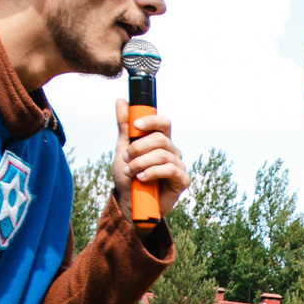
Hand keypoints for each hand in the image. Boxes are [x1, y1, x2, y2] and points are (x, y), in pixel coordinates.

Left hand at [115, 102, 189, 218]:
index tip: (135, 124)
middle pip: (160, 139)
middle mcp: (171, 151)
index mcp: (160, 141)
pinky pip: (171, 170)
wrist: (130, 203)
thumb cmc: (128, 176)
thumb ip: (125, 127)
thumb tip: (121, 101)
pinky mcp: (182, 181)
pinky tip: (142, 178)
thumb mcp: (123, 149)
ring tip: (130, 171)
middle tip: (126, 158)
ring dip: (141, 162)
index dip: (151, 121)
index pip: (163, 123)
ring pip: (162, 155)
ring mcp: (178, 165)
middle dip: (138, 148)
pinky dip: (153, 172)